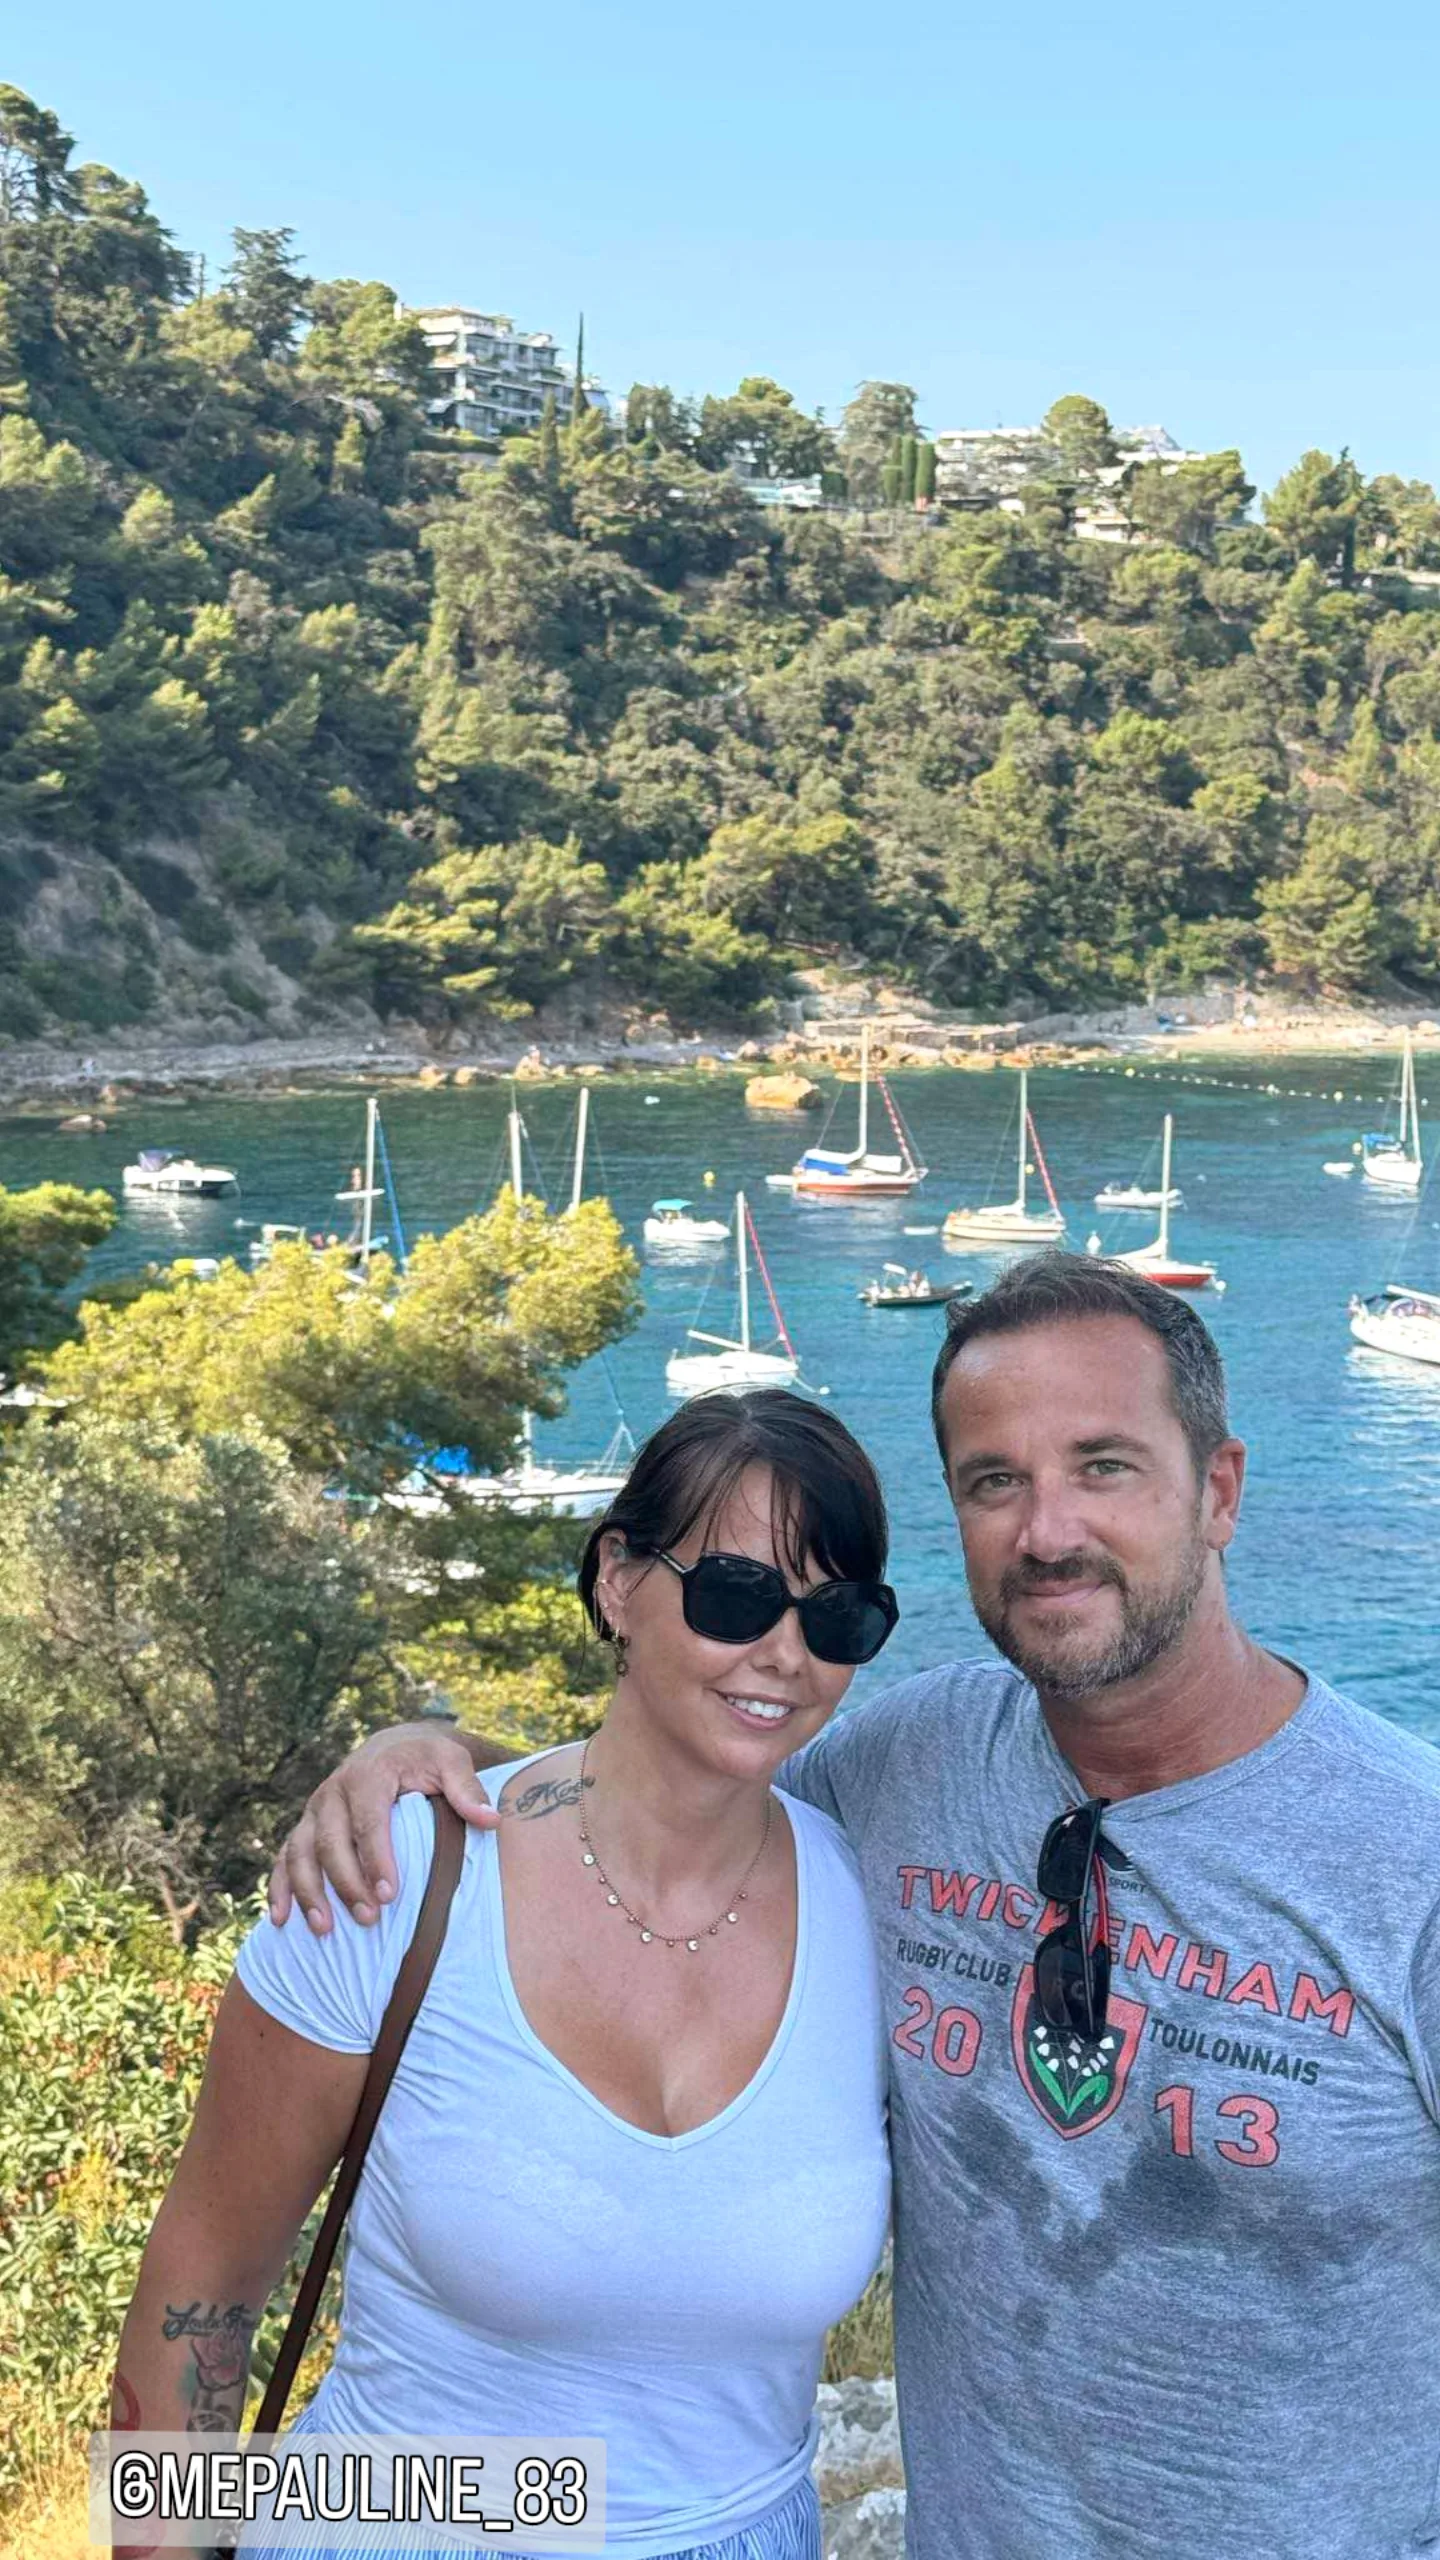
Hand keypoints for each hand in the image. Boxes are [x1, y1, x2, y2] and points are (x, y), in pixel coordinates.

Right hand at [267, 1722, 500, 1932]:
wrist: (396, 1746)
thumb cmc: (427, 1759)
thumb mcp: (451, 1762)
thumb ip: (467, 1788)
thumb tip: (490, 1820)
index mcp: (368, 1775)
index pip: (368, 1821)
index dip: (376, 1859)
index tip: (390, 1895)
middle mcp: (332, 1792)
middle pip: (330, 1841)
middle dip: (346, 1883)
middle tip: (368, 1919)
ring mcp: (314, 1811)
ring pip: (299, 1852)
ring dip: (308, 1892)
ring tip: (324, 1930)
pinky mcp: (305, 1827)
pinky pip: (283, 1857)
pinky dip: (280, 1888)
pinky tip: (280, 1921)